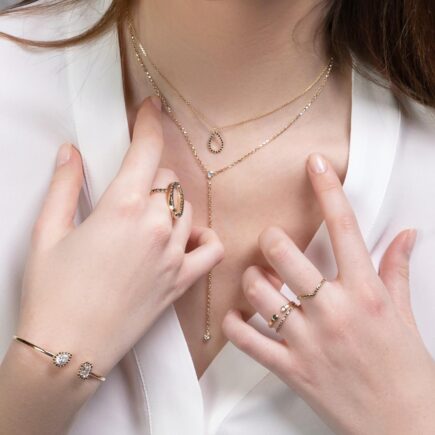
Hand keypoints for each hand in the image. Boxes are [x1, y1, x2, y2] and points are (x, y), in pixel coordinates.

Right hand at [15, 96, 223, 376]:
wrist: (67, 348)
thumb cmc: (52, 292)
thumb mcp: (47, 232)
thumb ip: (64, 186)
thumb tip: (71, 152)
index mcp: (121, 208)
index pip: (146, 151)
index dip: (149, 123)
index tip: (152, 107)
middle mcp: (155, 226)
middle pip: (167, 180)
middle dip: (150, 177)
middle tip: (128, 191)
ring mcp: (173, 254)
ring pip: (187, 208)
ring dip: (170, 204)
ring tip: (146, 219)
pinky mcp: (182, 281)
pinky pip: (212, 248)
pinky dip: (203, 237)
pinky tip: (185, 238)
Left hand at [222, 152, 434, 434]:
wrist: (405, 425)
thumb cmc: (405, 369)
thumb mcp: (404, 314)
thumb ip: (397, 270)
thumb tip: (407, 235)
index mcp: (365, 293)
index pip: (344, 227)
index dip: (328, 189)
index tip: (314, 164)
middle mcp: (334, 311)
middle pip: (284, 254)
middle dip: (271, 241)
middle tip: (272, 244)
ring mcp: (309, 341)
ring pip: (259, 293)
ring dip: (252, 280)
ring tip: (259, 280)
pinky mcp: (291, 368)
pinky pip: (248, 341)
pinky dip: (235, 324)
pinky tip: (238, 316)